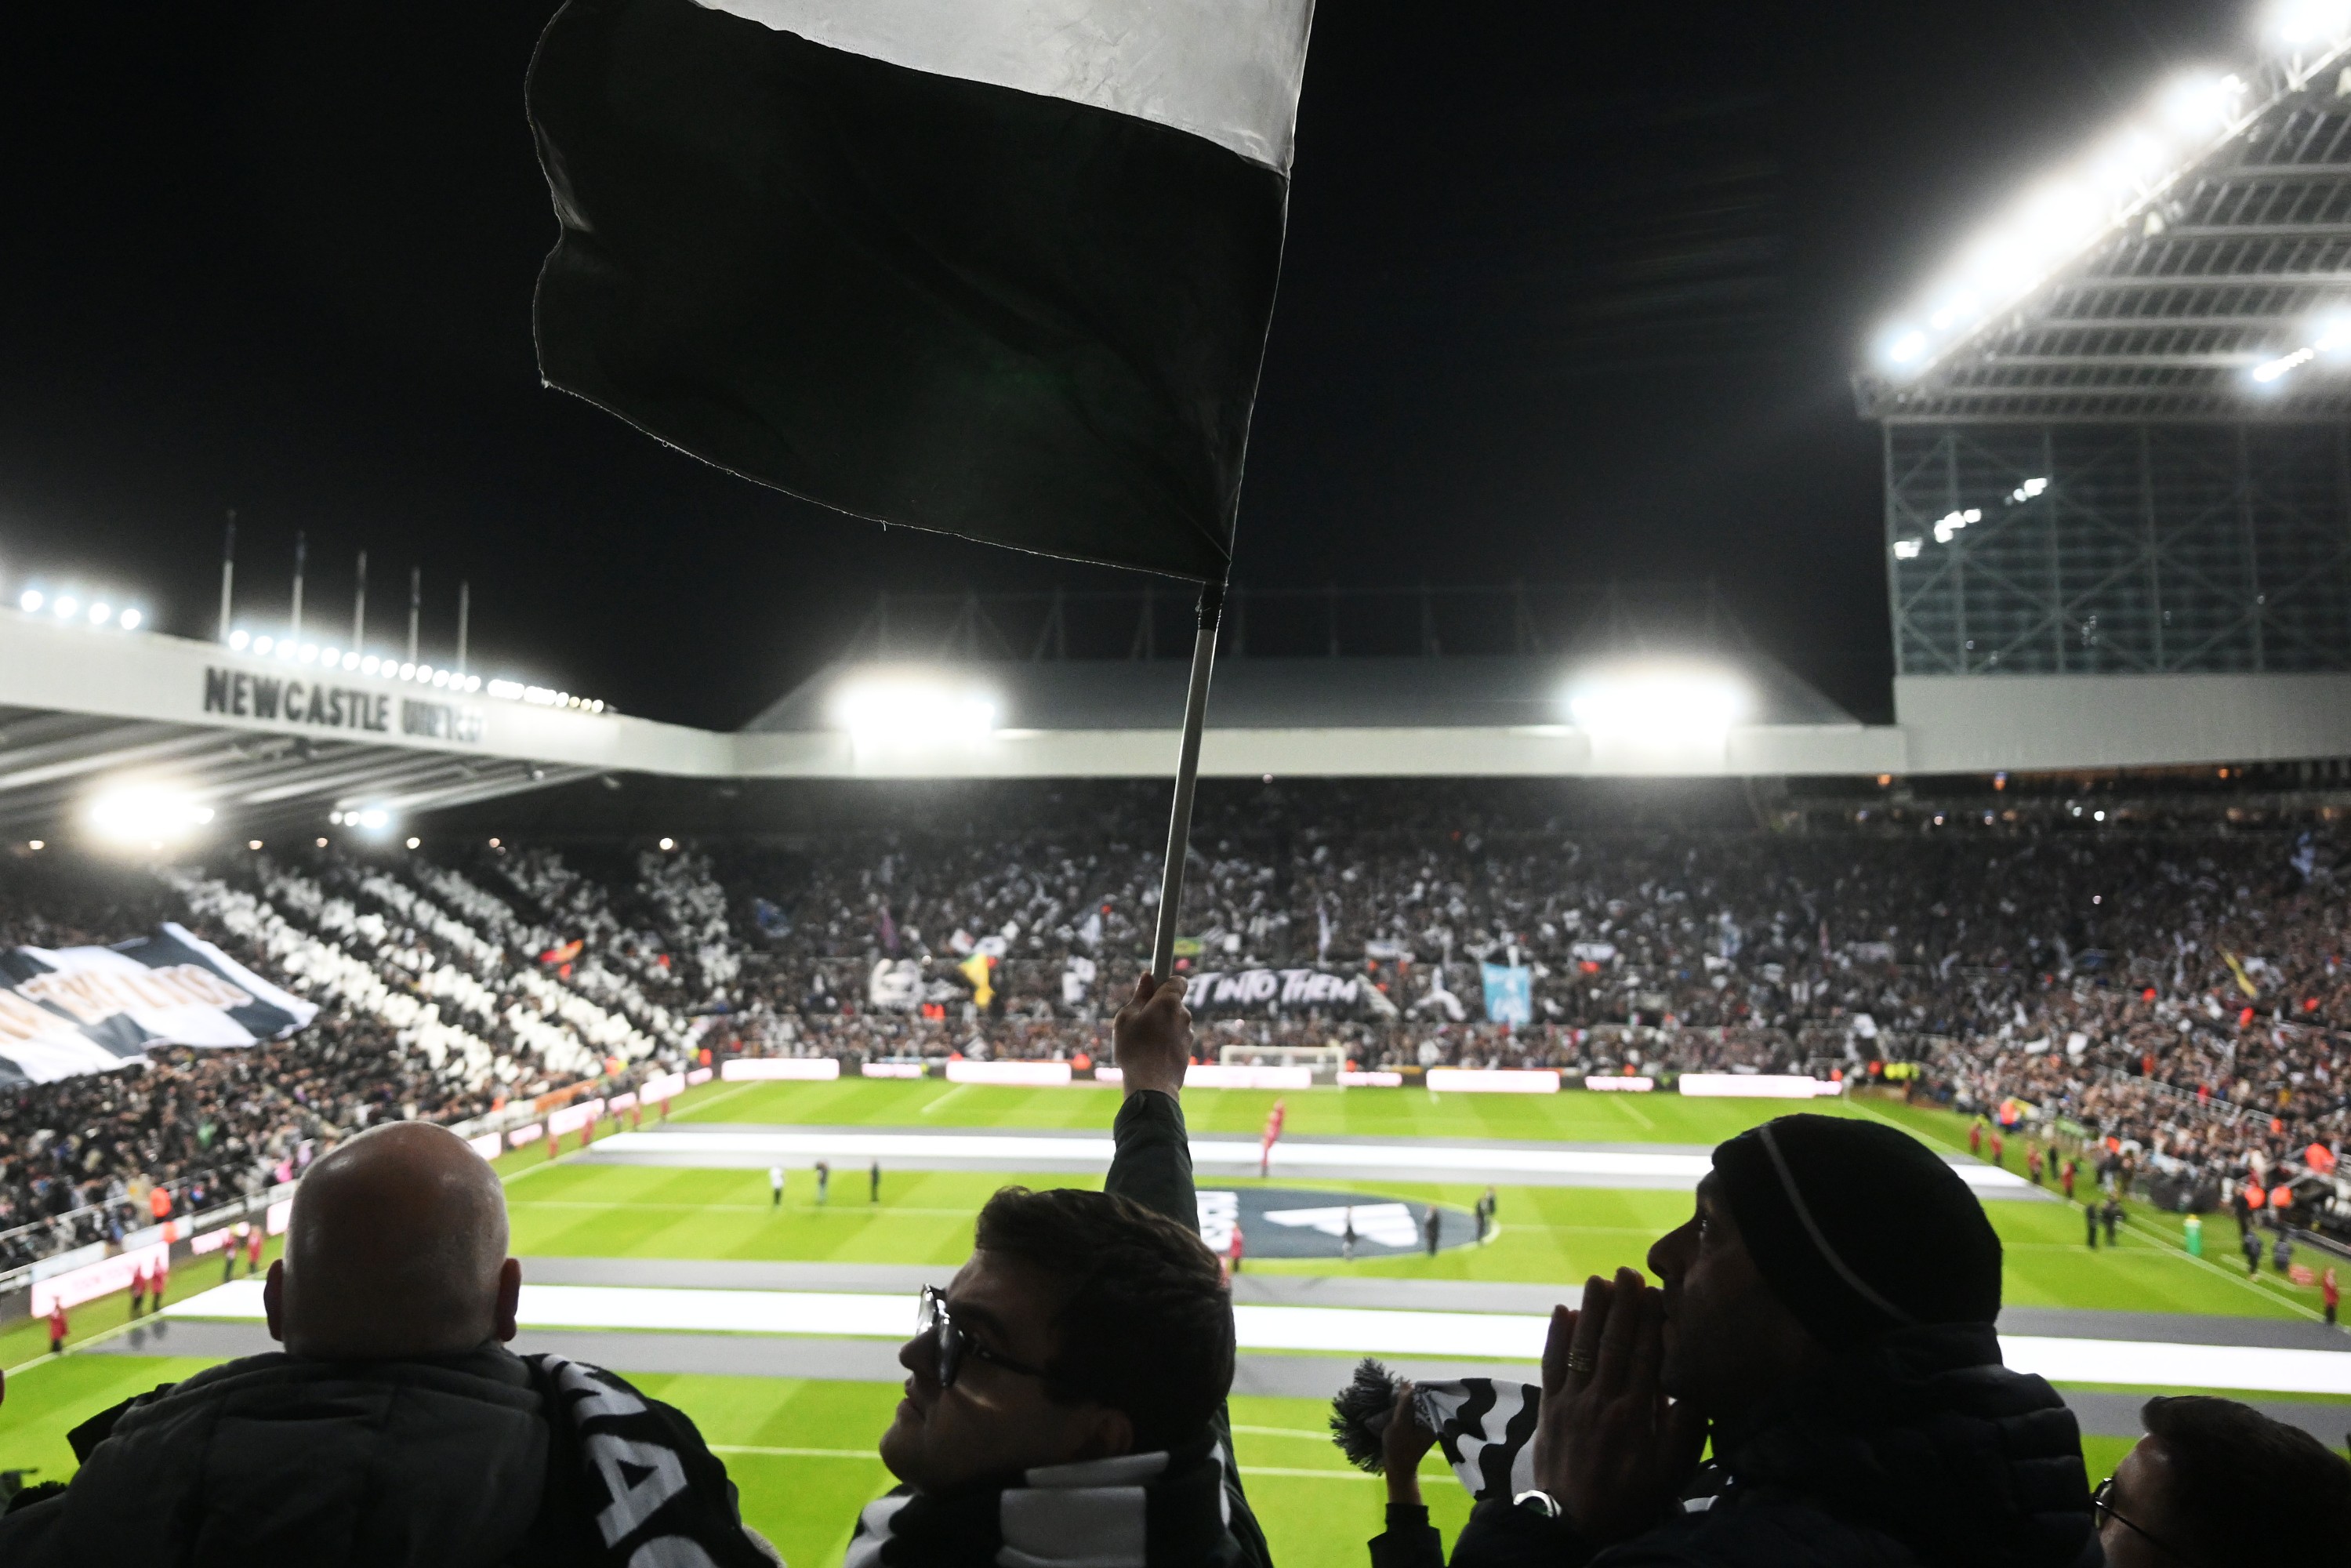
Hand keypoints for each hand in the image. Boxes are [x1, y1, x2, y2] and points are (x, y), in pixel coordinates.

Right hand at [1113, 973, 1189, 1098]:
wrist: (1151, 1085)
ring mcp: (1188, 1034)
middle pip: (1173, 1003)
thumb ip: (1139, 995)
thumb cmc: (1134, 1049)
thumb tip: (1147, 977)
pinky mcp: (1188, 1051)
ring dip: (1162, 1027)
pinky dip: (1166, 1042)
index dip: (1165, 982)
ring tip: (1143, 1042)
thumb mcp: (1126, 1018)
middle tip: (1139, 1020)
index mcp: (1169, 1002)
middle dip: (1159, 1008)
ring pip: (1174, 1023)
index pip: (1178, 981)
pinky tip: (1151, 1054)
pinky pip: (1176, 1039)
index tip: (1153, 987)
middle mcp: (1183, 1016)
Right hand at [1383, 1381, 1437, 1505]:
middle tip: (1399, 1391)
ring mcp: (1428, 1421)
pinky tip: (1399, 1404)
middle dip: (1413, 1393)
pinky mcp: (1420, 1422)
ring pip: (1419, 1402)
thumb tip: (1407, 1382)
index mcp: (1435, 1420)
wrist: (1397, 1465)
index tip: (1405, 1385)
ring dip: (1409, 1399)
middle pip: (1426, 1398)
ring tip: (1398, 1396)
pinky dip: (1408, 1406)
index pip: (1431, 1397)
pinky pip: (1416, 1408)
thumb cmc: (1399, 1448)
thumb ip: (1405, 1404)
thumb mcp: (1400, 1424)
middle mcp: (1435, 1419)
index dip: (1419, 1388)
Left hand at [1528, 1268, 1705, 1542]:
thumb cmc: (1629, 1502)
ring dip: (1589, 1310)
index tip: (1657, 1291)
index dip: (1650, 1321)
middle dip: (1621, 1304)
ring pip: (1581, 1346)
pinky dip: (1555, 1335)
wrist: (1573, 1525)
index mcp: (1634, 1415)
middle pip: (1612, 1342)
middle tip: (1627, 1271)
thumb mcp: (1669, 1475)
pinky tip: (1560, 1311)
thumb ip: (1683, 1431)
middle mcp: (1601, 1401)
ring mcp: (1571, 1403)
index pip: (1644, 1355)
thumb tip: (1694, 1389)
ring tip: (1597, 1279)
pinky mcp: (1549, 1409)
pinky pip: (1551, 1364)